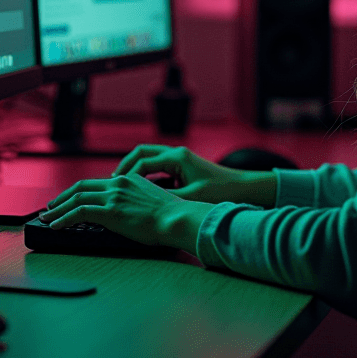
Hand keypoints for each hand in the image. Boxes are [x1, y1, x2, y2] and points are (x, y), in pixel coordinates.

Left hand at [38, 173, 211, 252]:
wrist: (177, 218)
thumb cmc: (171, 215)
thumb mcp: (152, 199)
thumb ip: (137, 199)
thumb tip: (128, 211)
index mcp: (129, 179)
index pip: (97, 183)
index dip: (79, 191)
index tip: (70, 199)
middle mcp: (118, 183)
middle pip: (82, 187)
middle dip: (63, 197)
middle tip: (51, 206)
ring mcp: (113, 196)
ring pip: (76, 198)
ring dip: (58, 209)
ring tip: (46, 218)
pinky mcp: (110, 211)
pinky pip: (79, 212)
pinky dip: (64, 218)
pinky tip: (56, 225)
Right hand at [111, 144, 271, 205]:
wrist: (245, 188)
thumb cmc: (221, 192)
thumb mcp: (192, 197)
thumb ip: (167, 199)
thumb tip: (144, 205)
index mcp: (177, 157)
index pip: (143, 162)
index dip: (126, 175)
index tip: (114, 188)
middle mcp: (177, 153)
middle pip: (142, 152)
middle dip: (126, 165)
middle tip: (112, 181)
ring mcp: (180, 158)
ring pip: (149, 157)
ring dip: (135, 168)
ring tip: (121, 184)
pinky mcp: (184, 167)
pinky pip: (158, 165)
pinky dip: (146, 173)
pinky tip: (140, 189)